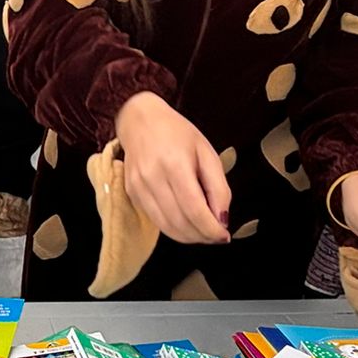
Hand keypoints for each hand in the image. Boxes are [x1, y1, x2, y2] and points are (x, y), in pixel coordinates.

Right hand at [114, 91, 229, 245]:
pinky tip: (186, 223)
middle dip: (202, 236)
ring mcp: (138, 187)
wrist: (140, 120)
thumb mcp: (207, 153)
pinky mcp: (132, 193)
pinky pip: (156, 220)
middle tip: (217, 236)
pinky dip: (174, 228)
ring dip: (188, 237)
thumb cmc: (177, 133)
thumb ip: (218, 187)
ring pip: (167, 227)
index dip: (211, 229)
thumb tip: (222, 219)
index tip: (224, 235)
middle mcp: (153, 178)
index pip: (195, 210)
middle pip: (180, 222)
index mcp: (175, 164)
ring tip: (204, 232)